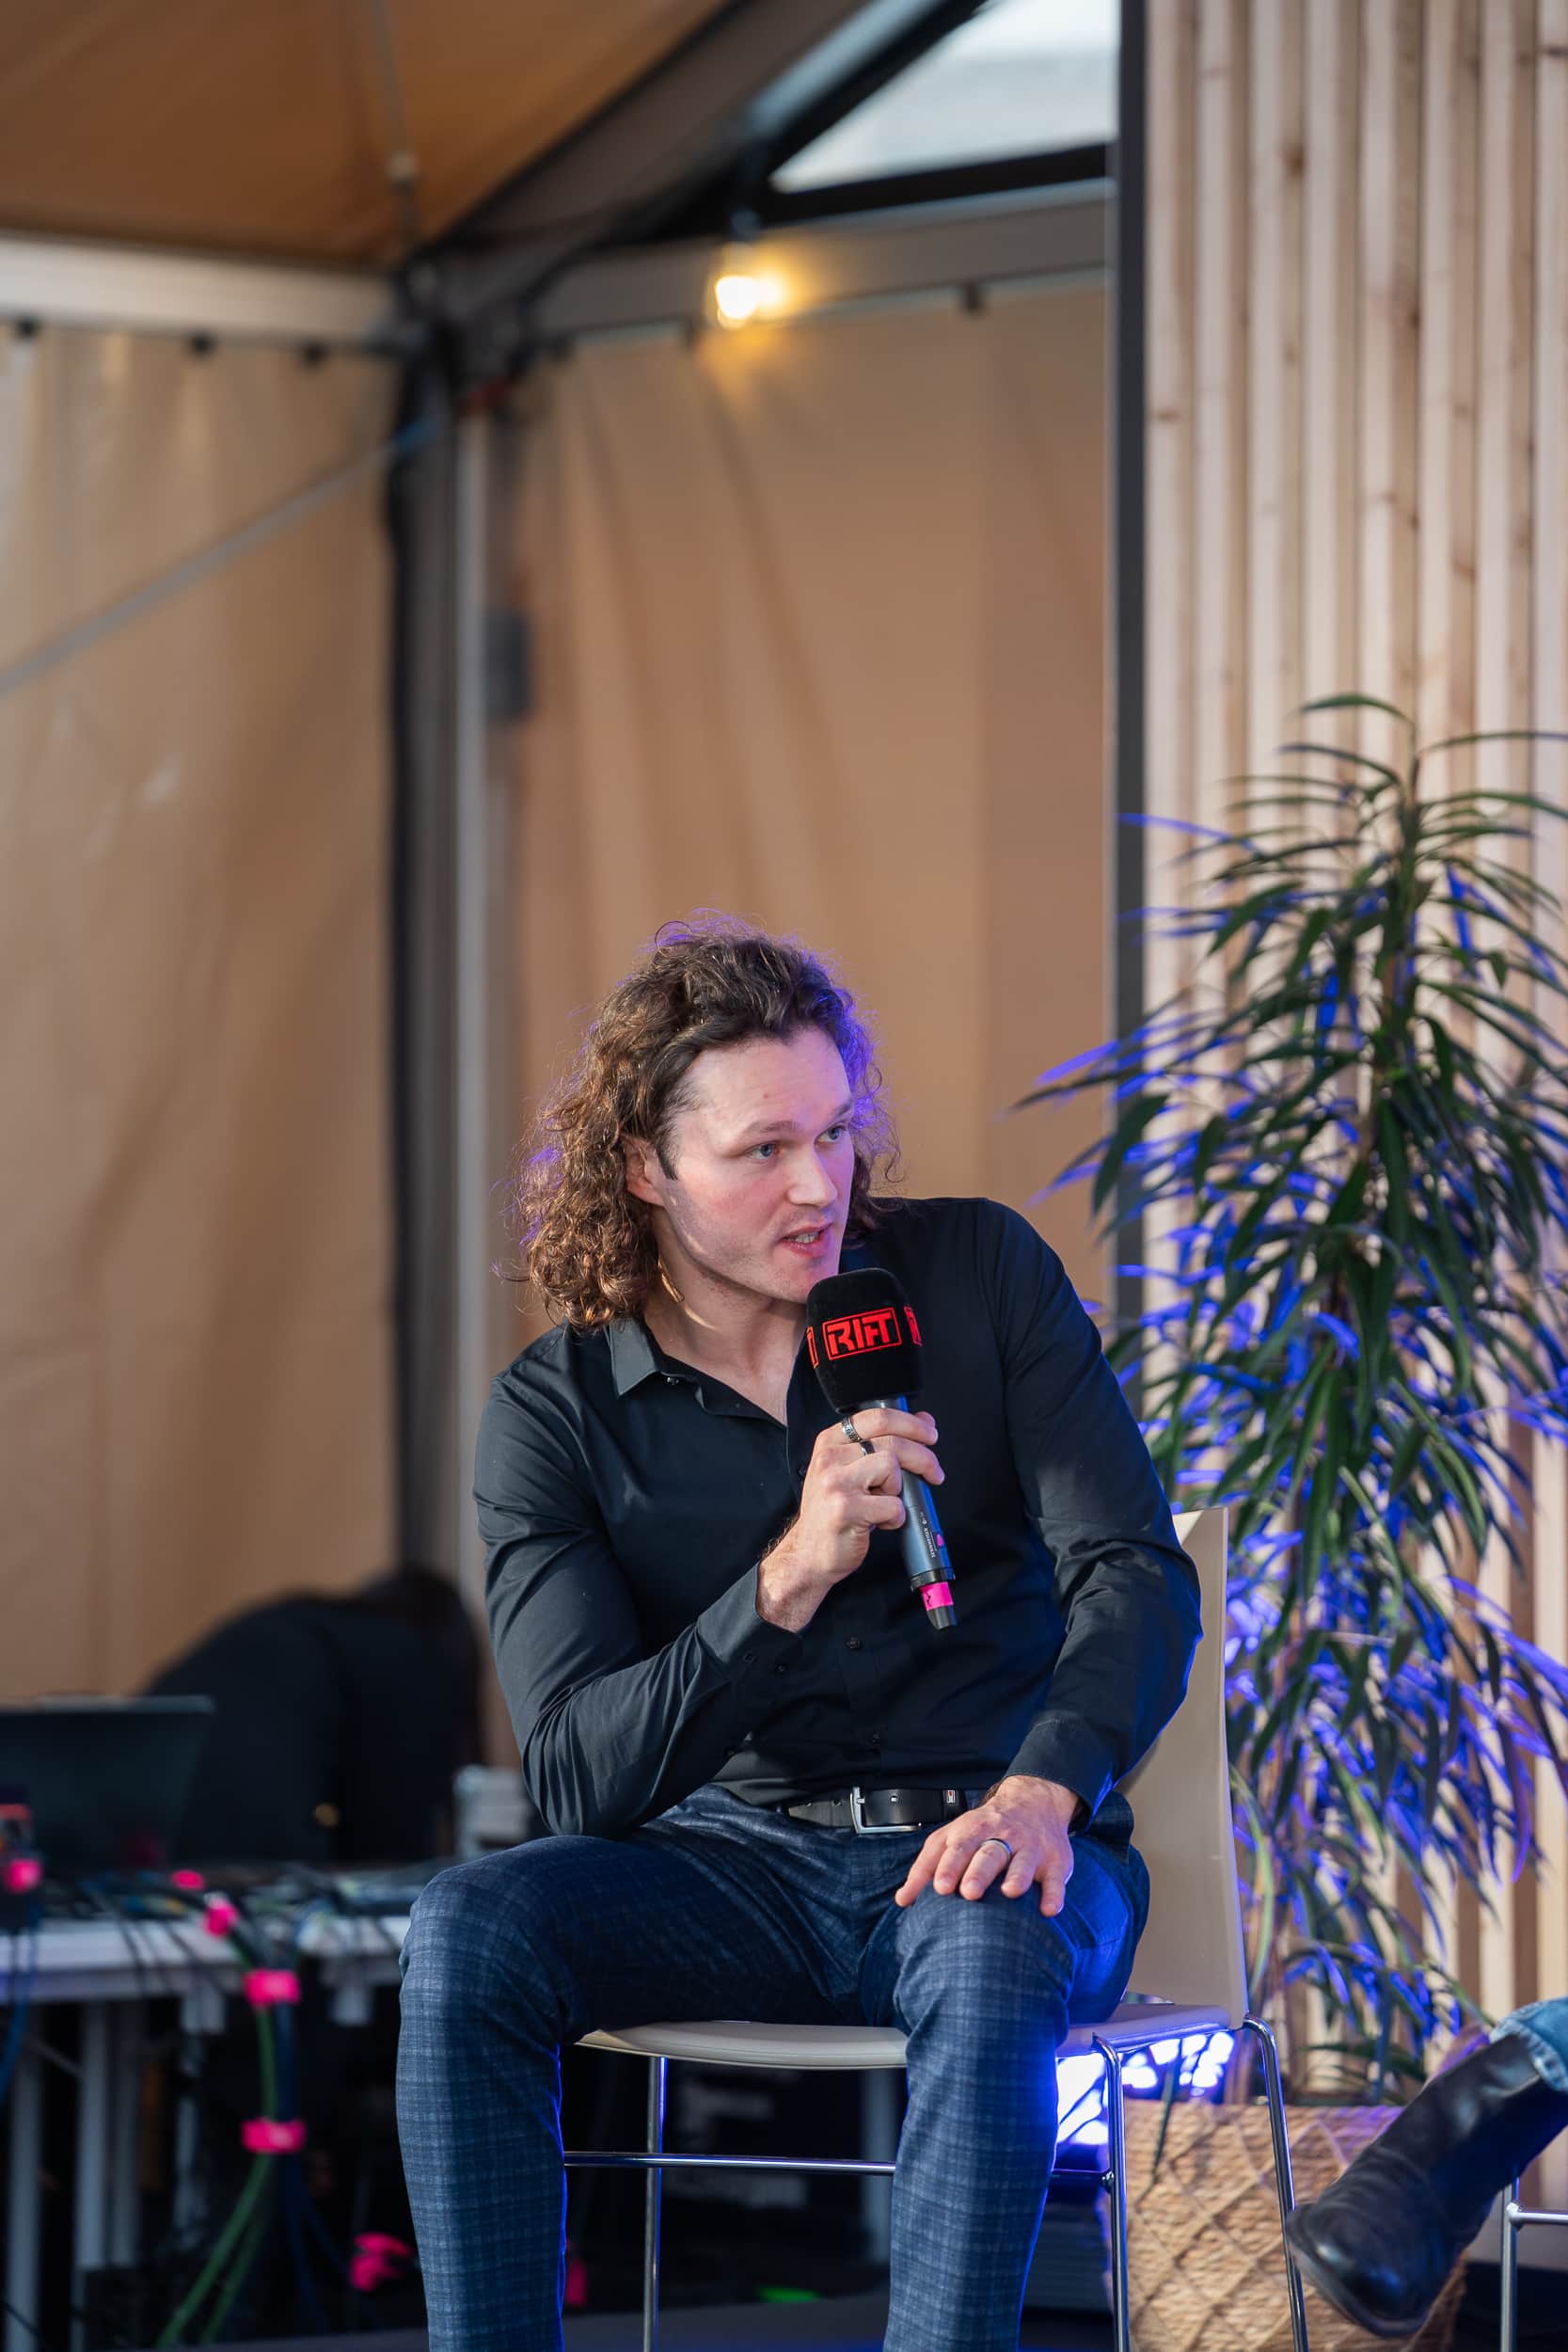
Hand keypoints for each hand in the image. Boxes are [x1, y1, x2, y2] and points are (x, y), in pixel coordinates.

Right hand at [756, 1409, 942, 1631]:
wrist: (808, 1552)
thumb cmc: (832, 1512)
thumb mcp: (849, 1470)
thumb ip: (879, 1445)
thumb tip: (923, 1422)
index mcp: (830, 1442)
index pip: (877, 1417)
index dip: (911, 1423)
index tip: (929, 1434)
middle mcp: (829, 1458)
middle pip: (891, 1441)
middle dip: (923, 1457)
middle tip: (934, 1472)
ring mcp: (835, 1483)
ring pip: (892, 1467)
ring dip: (899, 1489)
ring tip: (886, 1502)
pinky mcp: (845, 1509)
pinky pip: (892, 1504)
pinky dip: (896, 1517)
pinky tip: (883, 1522)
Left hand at [893, 1775, 1080, 1916]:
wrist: (1034, 1801)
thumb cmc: (984, 1828)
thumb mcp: (953, 1837)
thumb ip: (928, 1866)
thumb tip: (902, 1900)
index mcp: (973, 1830)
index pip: (958, 1846)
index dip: (949, 1866)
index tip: (940, 1887)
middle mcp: (1002, 1837)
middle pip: (989, 1853)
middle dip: (979, 1872)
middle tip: (969, 1892)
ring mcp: (1030, 1848)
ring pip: (1023, 1861)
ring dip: (1017, 1876)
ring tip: (1010, 1892)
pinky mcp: (1055, 1862)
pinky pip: (1057, 1878)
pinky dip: (1054, 1894)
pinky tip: (1048, 1910)